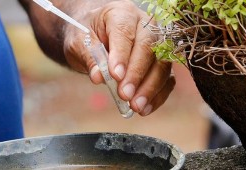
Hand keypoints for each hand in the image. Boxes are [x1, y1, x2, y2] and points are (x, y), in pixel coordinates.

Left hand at [22, 0, 175, 115]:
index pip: (125, 32)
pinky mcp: (162, 62)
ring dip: (150, 88)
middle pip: (149, 48)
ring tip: (136, 106)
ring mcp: (157, 43)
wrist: (95, 34)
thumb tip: (99, 77)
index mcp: (122, 13)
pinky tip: (145, 108)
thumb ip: (89, 57)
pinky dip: (158, 95)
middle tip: (125, 95)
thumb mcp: (78, 42)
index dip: (122, 55)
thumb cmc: (87, 35)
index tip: (115, 76)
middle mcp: (145, 25)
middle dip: (137, 74)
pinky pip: (167, 78)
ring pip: (162, 65)